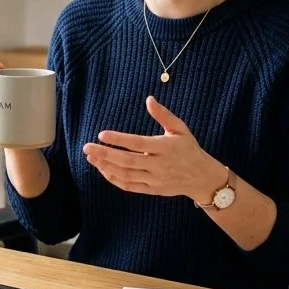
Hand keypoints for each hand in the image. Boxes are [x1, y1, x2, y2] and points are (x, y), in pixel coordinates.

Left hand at [82, 96, 222, 199]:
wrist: (202, 177)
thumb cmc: (189, 149)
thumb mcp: (180, 129)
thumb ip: (164, 115)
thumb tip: (149, 99)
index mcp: (165, 148)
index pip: (138, 144)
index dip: (119, 140)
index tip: (101, 134)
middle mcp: (159, 165)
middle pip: (128, 161)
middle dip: (105, 154)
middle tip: (87, 147)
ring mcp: (155, 179)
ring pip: (126, 175)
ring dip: (106, 167)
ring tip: (91, 157)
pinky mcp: (152, 189)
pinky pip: (129, 186)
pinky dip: (114, 179)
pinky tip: (103, 169)